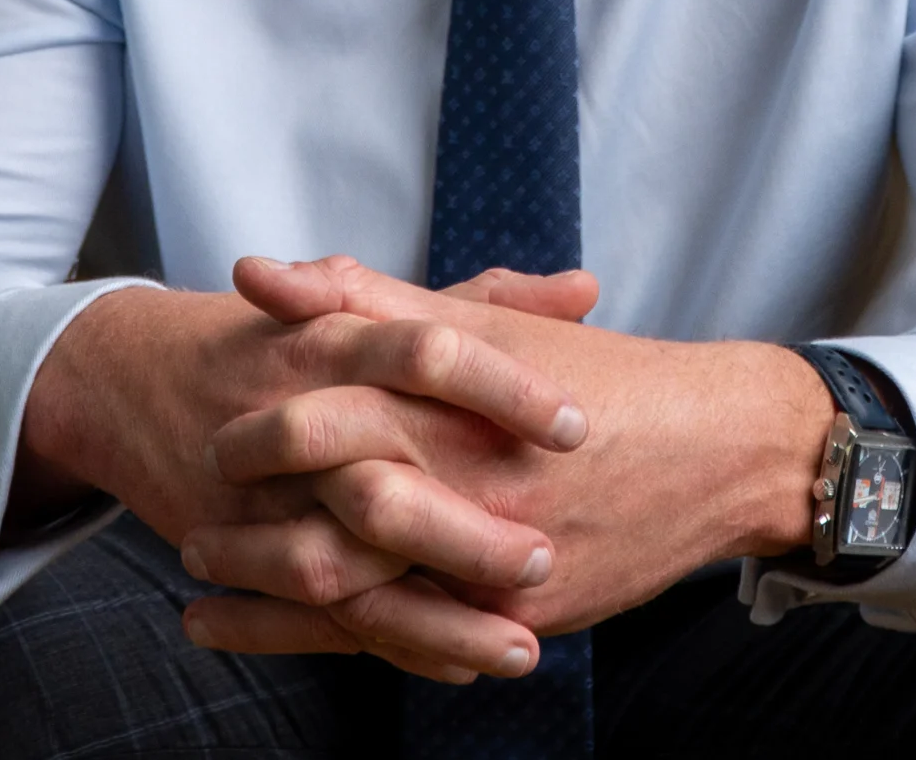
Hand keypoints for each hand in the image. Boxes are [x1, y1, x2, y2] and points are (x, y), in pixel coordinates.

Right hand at [19, 267, 594, 681]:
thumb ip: (487, 304)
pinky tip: (460, 665)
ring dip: (437, 617)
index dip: (504, 389)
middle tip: (553, 556)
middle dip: (470, 529)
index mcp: (344, 339)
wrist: (139, 377)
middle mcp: (304, 416)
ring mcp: (269, 497)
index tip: (576, 428)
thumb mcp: (380, 305)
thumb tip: (586, 292)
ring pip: (350, 570)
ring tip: (521, 644)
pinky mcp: (247, 553)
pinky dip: (388, 645)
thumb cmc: (286, 336)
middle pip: (388, 476)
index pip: (431, 351)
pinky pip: (318, 616)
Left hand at [180, 258, 831, 652]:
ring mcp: (497, 560)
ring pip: (362, 593)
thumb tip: (258, 271)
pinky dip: (331, 641)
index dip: (264, 423)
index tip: (212, 426)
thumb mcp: (484, 330)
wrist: (720, 451)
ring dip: (271, 595)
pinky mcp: (519, 618)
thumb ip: (367, 299)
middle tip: (195, 517)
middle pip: (336, 512)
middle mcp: (472, 482)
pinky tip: (277, 637)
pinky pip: (409, 643)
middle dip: (254, 525)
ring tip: (202, 591)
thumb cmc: (597, 378)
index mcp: (457, 401)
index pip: (333, 411)